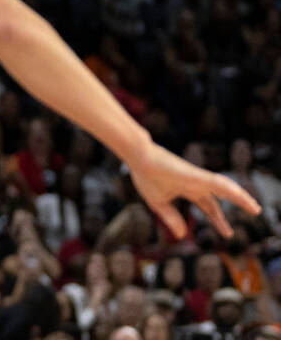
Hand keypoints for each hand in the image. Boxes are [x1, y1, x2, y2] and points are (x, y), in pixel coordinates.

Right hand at [128, 143, 259, 237]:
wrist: (138, 158)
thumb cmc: (145, 176)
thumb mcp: (158, 203)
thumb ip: (172, 218)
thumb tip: (182, 236)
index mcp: (187, 189)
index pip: (208, 206)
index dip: (218, 219)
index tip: (228, 233)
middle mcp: (196, 183)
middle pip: (222, 195)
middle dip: (238, 204)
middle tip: (255, 211)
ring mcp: (197, 178)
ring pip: (225, 188)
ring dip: (241, 197)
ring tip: (255, 208)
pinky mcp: (196, 174)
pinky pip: (217, 182)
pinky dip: (230, 189)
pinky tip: (241, 196)